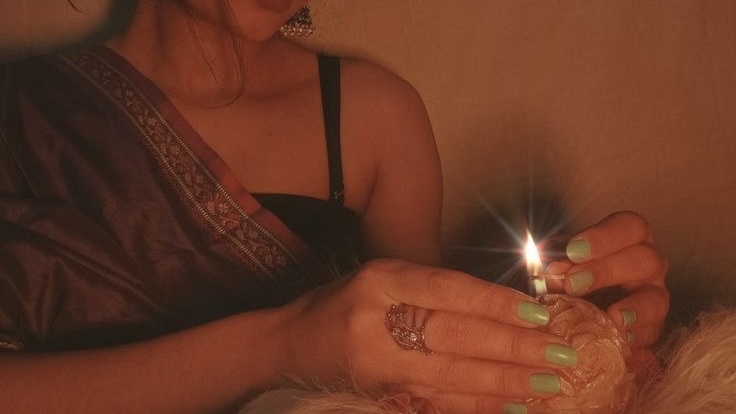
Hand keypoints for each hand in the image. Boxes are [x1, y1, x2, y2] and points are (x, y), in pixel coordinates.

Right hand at [282, 259, 579, 413]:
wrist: (290, 343)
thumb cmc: (345, 303)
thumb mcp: (384, 278)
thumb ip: (435, 288)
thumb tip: (505, 305)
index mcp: (381, 280)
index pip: (448, 289)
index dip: (496, 302)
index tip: (540, 313)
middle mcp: (376, 320)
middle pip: (456, 335)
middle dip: (515, 346)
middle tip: (563, 353)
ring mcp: (375, 364)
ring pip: (452, 375)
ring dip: (506, 381)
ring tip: (551, 382)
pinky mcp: (378, 395)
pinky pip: (436, 402)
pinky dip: (477, 405)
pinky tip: (513, 404)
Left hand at [546, 211, 669, 347]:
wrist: (584, 315)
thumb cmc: (575, 279)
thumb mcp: (565, 268)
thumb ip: (561, 269)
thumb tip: (554, 273)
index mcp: (629, 239)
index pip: (629, 226)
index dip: (604, 237)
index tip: (573, 250)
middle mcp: (648, 263)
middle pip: (644, 258)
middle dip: (606, 270)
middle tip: (573, 282)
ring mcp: (655, 295)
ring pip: (656, 296)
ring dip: (632, 307)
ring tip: (611, 316)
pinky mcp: (653, 326)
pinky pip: (653, 331)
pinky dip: (636, 335)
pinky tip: (621, 338)